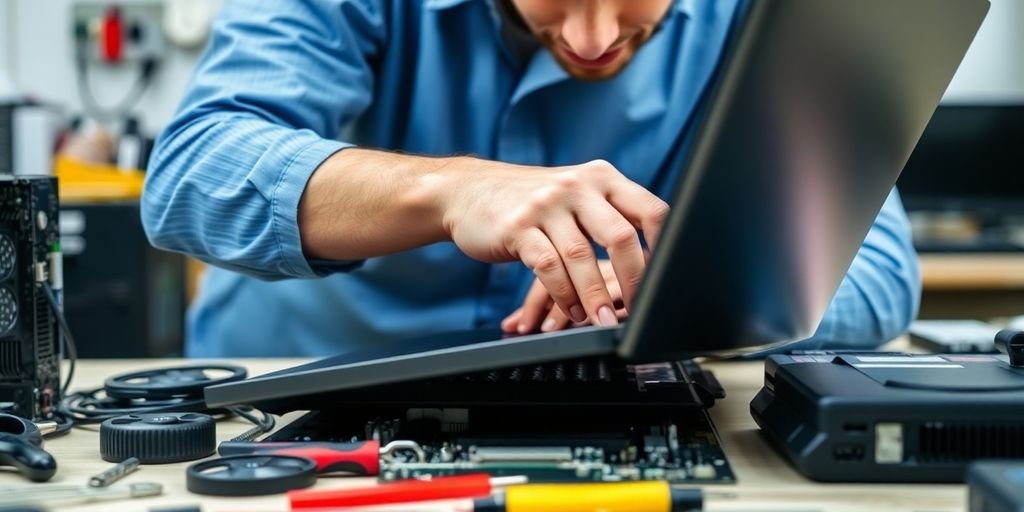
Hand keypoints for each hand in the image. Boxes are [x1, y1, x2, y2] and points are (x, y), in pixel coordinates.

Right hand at [437, 158, 667, 327]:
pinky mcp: (518, 226)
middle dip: (634, 281)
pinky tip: (572, 312)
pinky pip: (548, 267)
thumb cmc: (530, 202)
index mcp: (602, 178)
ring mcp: (546, 204)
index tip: (669, 280)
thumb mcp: (574, 194)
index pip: (651, 211)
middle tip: (640, 309)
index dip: (666, 248)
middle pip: (621, 236)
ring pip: (582, 257)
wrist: (467, 192)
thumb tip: (653, 259)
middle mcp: (577, 186)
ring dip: (596, 298)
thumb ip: (609, 215)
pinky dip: (564, 296)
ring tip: (602, 321)